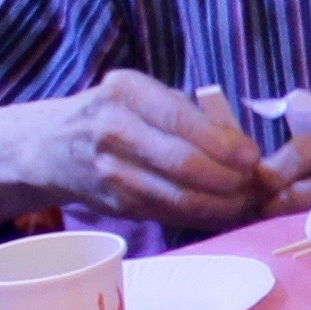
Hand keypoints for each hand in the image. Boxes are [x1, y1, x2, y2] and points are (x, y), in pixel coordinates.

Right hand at [39, 71, 282, 231]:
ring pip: (179, 197)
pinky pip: (170, 214)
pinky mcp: (118, 205)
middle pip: (182, 164)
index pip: (180, 120)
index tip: (252, 156)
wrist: (55, 145)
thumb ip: (187, 114)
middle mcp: (113, 131)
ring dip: (222, 205)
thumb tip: (241, 146)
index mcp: (126, 92)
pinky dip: (204, 217)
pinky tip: (224, 212)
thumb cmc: (115, 113)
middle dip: (228, 178)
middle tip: (254, 183)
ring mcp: (112, 173)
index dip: (222, 143)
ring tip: (247, 201)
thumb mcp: (142, 94)